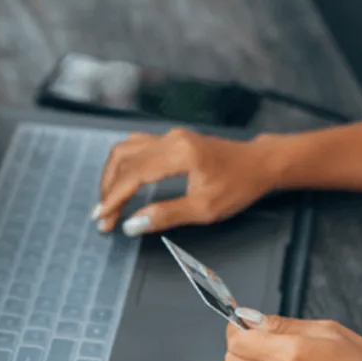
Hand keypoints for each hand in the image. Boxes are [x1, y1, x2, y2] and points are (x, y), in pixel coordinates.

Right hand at [93, 128, 279, 235]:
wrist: (259, 164)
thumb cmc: (239, 186)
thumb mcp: (205, 208)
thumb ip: (166, 215)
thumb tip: (133, 224)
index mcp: (179, 154)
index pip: (133, 175)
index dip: (113, 199)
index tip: (102, 219)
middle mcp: (171, 140)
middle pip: (124, 160)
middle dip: (109, 190)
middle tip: (103, 217)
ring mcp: (171, 137)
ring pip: (127, 149)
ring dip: (112, 175)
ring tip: (108, 201)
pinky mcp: (173, 139)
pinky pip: (137, 146)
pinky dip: (124, 165)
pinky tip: (121, 180)